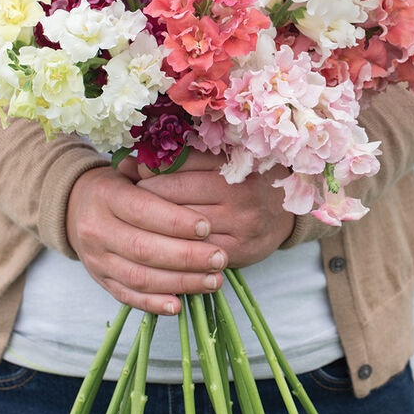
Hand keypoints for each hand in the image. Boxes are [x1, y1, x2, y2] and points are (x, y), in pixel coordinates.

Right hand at [66, 165, 225, 315]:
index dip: (176, 221)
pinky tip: (180, 305)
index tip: (207, 227)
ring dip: (180, 282)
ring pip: (139, 277)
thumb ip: (158, 174)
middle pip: (143, 248)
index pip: (142, 210)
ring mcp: (97, 259)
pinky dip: (154, 304)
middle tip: (219, 258)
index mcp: (106, 196)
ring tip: (214, 280)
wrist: (78, 208)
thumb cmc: (118, 187)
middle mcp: (97, 229)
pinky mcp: (101, 281)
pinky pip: (128, 297)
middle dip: (186, 256)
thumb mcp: (132, 172)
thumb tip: (186, 169)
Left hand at [135, 151, 294, 267]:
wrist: (287, 212)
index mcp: (232, 162)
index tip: (135, 173)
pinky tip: (159, 243)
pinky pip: (195, 252)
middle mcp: (238, 192)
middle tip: (128, 200)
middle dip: (145, 197)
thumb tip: (126, 165)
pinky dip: (173, 247)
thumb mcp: (219, 161)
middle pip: (174, 194)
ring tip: (137, 221)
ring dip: (153, 225)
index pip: (177, 164)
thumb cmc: (246, 180)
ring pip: (181, 226)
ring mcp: (240, 224)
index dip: (149, 169)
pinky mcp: (239, 252)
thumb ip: (177, 160)